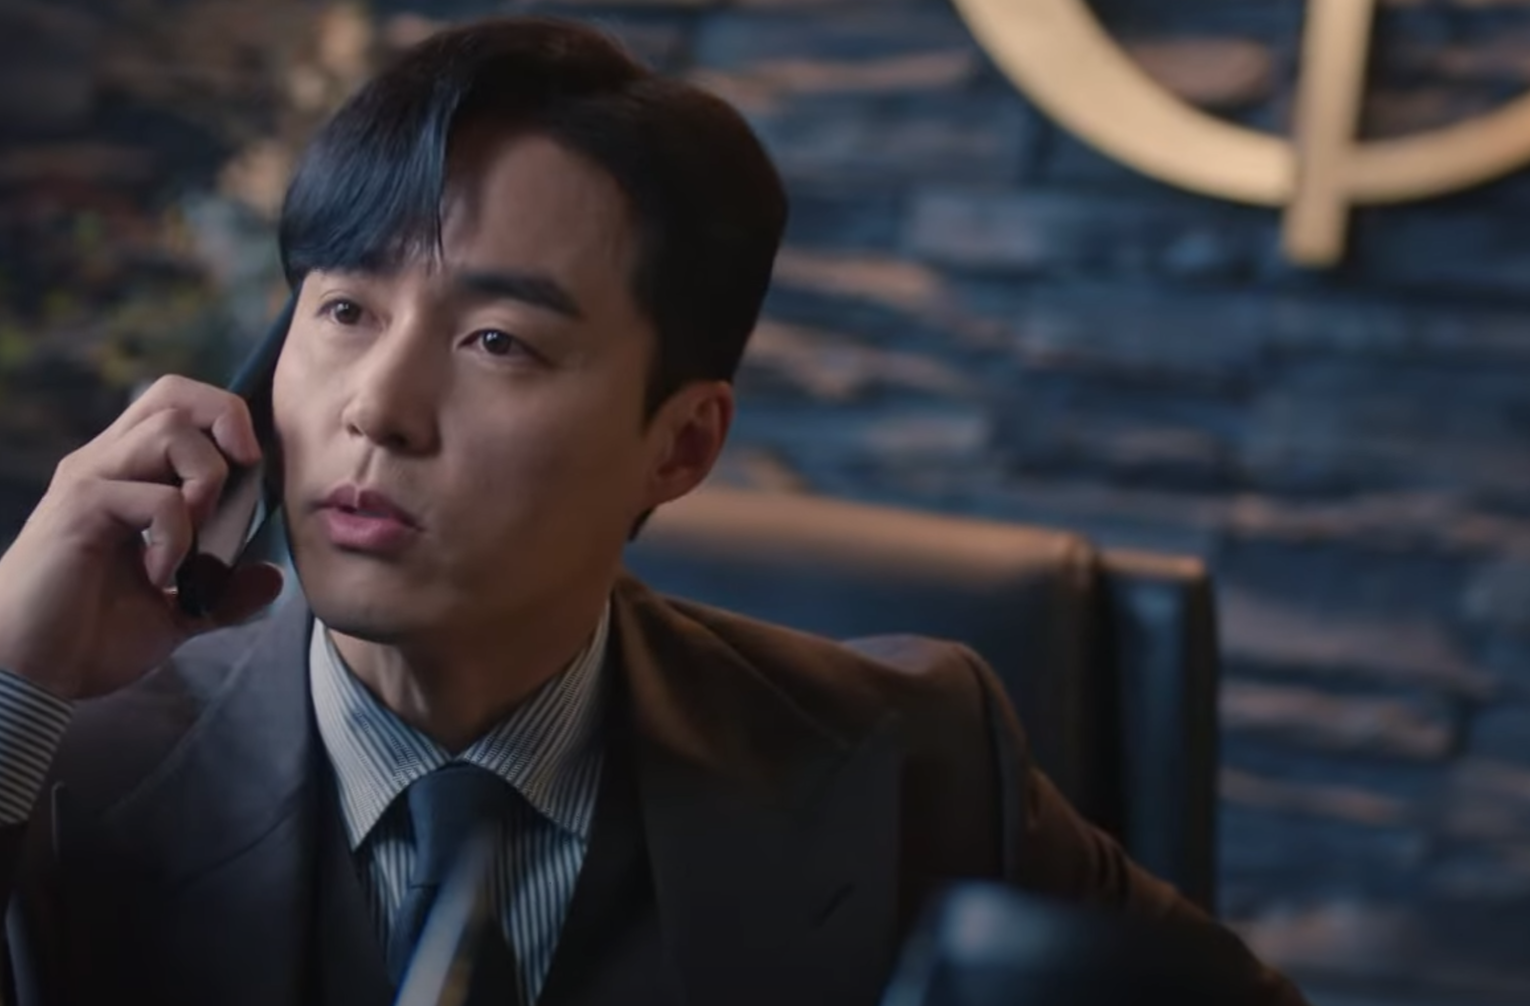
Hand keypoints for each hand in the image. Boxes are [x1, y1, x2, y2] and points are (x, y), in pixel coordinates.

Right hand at [0, 375, 284, 699]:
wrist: (26, 674)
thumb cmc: (88, 638)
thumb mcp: (177, 613)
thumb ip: (224, 592)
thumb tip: (272, 577)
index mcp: (128, 477)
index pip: (179, 405)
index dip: (226, 420)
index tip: (252, 472)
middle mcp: (106, 465)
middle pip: (175, 394)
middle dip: (227, 422)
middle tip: (240, 479)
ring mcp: (90, 483)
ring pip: (171, 429)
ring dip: (207, 480)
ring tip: (197, 537)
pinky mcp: (80, 510)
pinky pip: (157, 497)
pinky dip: (179, 538)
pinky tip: (161, 576)